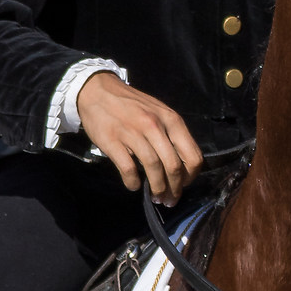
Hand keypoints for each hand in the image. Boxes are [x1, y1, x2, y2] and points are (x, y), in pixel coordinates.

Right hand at [76, 73, 201, 204]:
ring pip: (153, 168)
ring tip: (156, 197)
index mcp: (171, 120)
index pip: (192, 156)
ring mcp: (133, 132)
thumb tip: (182, 167)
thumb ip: (172, 135)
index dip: (191, 177)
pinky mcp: (113, 140)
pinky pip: (128, 168)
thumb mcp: (159, 113)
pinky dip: (133, 182)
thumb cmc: (132, 106)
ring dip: (157, 188)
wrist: (98, 91)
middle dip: (175, 189)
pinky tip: (134, 185)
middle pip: (174, 166)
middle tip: (169, 200)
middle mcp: (154, 125)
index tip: (183, 185)